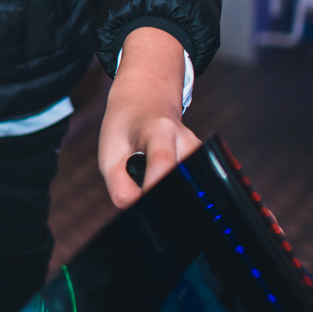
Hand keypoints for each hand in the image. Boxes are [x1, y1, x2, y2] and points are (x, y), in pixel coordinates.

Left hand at [98, 27, 201, 208]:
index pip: (162, 162)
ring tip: (148, 176)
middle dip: (162, 196)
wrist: (144, 101)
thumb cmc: (124, 127)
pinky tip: (160, 178)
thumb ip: (119, 185)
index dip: (153, 186)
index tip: (141, 204)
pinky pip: (190, 186)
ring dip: (167, 191)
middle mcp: (186, 140)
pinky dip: (173, 188)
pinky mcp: (204, 162)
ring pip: (188, 188)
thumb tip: (137, 210)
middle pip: (183, 181)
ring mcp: (199, 152)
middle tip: (140, 193)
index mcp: (159, 131)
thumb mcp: (109, 153)